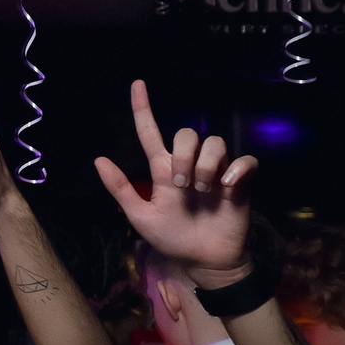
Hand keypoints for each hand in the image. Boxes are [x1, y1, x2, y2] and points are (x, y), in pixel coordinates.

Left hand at [93, 80, 257, 286]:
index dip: (142, 108)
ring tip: (203, 190)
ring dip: (206, 165)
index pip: (150, 133)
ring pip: (215, 142)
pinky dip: (237, 169)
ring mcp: (216, 172)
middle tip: (181, 184)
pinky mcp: (239, 183)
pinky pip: (245, 160)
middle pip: (187, 134)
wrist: (203, 260)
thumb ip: (121, 189)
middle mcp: (189, 165)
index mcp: (163, 170)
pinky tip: (227, 187)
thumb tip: (98, 159)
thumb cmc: (172, 238)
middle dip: (183, 155)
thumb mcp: (140, 217)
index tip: (136, 83)